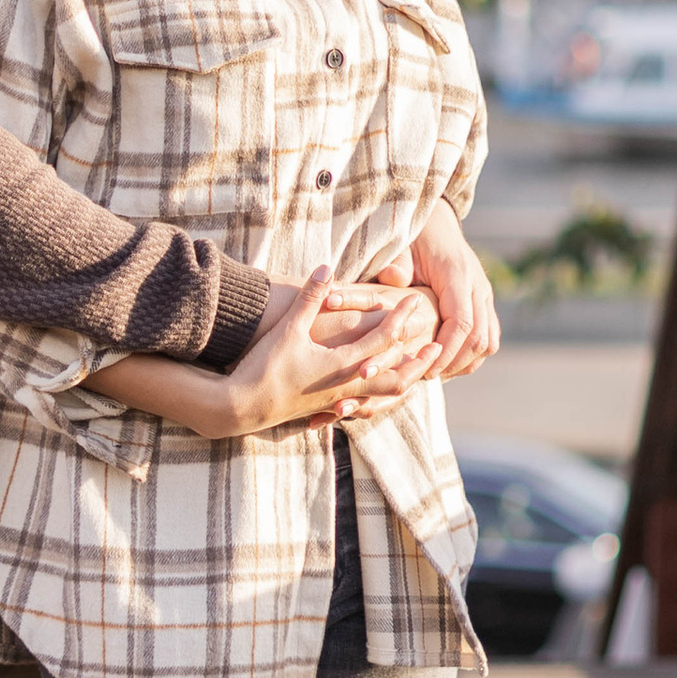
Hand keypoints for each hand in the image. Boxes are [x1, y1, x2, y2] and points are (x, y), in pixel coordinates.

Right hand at [224, 272, 433, 435]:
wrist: (240, 407)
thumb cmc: (264, 367)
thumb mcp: (288, 329)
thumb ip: (310, 298)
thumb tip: (326, 268)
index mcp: (342, 364)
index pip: (383, 339)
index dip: (401, 318)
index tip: (416, 301)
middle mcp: (346, 385)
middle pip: (396, 377)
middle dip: (418, 362)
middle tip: (436, 347)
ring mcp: (337, 400)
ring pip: (382, 396)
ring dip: (403, 383)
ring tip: (416, 374)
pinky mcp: (324, 409)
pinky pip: (363, 406)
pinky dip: (379, 399)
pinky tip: (379, 395)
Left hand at [390, 199, 499, 379]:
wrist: (436, 223)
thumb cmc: (414, 238)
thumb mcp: (401, 246)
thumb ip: (396, 263)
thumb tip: (393, 279)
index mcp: (458, 275)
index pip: (462, 323)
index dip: (446, 351)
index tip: (424, 369)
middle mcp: (478, 287)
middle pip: (479, 338)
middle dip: (454, 363)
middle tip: (425, 377)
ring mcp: (485, 296)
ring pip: (488, 342)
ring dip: (464, 363)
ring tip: (435, 374)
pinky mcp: (485, 304)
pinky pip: (488, 338)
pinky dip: (472, 356)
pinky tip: (447, 363)